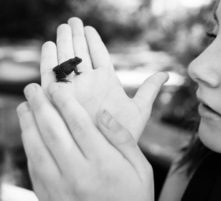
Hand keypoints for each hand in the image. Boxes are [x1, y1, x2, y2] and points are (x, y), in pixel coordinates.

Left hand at [17, 83, 153, 200]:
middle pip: (54, 132)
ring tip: (24, 106)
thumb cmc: (133, 196)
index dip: (65, 102)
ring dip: (28, 124)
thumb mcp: (140, 168)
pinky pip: (34, 168)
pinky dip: (28, 147)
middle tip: (33, 88)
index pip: (79, 124)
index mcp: (103, 162)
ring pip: (37, 149)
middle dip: (41, 106)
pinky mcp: (50, 197)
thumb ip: (122, 139)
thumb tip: (104, 113)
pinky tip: (27, 134)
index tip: (57, 86)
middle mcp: (78, 173)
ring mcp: (60, 187)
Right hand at [40, 17, 167, 139]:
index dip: (93, 41)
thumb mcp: (141, 108)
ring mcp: (74, 88)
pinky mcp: (60, 97)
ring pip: (66, 60)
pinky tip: (48, 45)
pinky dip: (49, 61)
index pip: (98, 55)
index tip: (89, 27)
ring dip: (63, 43)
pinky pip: (52, 76)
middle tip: (72, 20)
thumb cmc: (124, 133)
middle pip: (80, 53)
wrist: (105, 150)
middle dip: (75, 37)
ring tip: (62, 27)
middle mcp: (88, 82)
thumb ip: (150, 89)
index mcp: (106, 81)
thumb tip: (167, 74)